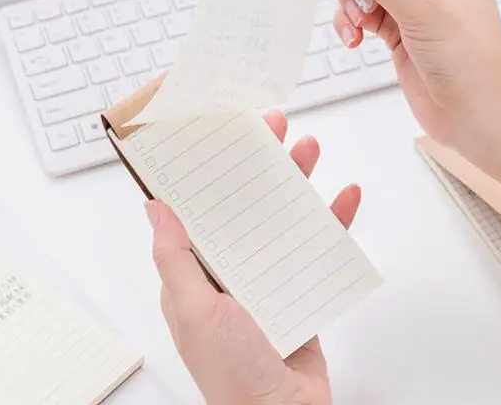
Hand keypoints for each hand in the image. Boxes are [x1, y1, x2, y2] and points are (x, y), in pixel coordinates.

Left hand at [145, 111, 361, 404]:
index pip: (201, 208)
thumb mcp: (194, 310)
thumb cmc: (232, 373)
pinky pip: (317, 246)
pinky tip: (345, 197)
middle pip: (246, 202)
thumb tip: (155, 208)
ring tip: (308, 148)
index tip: (219, 135)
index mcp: (198, 270)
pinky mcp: (300, 288)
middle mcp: (231, 268)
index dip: (211, 170)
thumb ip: (175, 258)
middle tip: (272, 127)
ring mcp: (268, 276)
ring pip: (282, 216)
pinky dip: (333, 221)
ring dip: (295, 182)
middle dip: (259, 163)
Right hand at [314, 0, 500, 150]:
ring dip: (349, 5)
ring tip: (358, 26)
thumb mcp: (417, 6)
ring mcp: (411, 1)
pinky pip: (360, 13)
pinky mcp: (397, 28)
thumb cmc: (470, 59)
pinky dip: (350, 24)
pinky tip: (356, 40)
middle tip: (352, 2)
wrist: (478, 116)